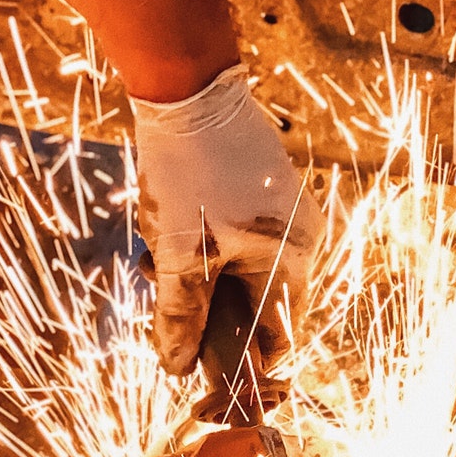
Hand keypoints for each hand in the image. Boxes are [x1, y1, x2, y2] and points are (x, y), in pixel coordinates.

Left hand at [131, 65, 324, 374]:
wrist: (189, 88)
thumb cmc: (190, 171)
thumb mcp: (178, 253)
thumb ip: (179, 315)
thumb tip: (178, 366)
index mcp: (291, 260)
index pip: (277, 336)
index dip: (238, 360)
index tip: (198, 367)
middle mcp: (299, 238)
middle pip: (253, 305)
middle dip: (205, 309)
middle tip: (162, 295)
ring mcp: (282, 212)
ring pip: (237, 271)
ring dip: (195, 276)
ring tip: (156, 254)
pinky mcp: (261, 191)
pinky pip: (233, 239)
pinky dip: (200, 246)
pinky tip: (168, 227)